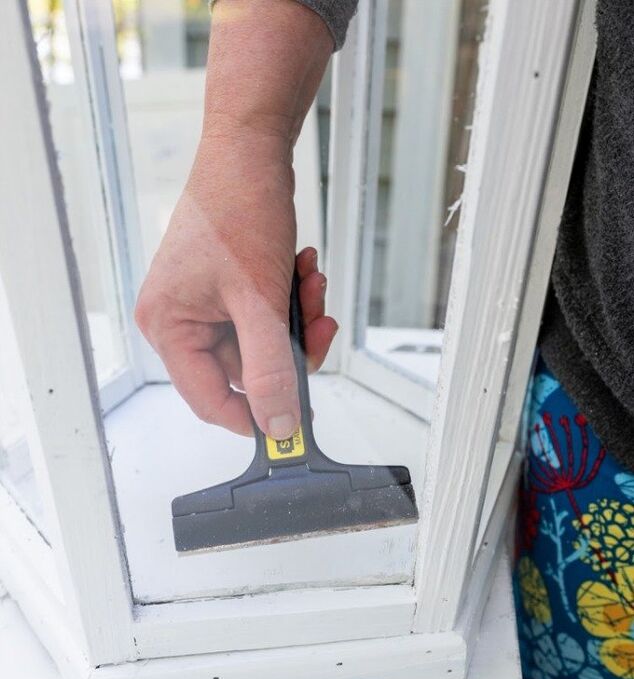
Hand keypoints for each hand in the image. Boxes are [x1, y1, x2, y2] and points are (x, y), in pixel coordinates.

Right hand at [134, 131, 337, 438]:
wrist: (251, 151)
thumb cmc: (240, 210)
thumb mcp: (261, 302)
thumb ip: (270, 370)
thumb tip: (278, 424)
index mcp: (169, 326)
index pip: (210, 399)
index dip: (254, 413)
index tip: (295, 420)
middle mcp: (179, 319)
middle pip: (245, 370)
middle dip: (289, 346)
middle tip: (316, 320)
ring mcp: (202, 304)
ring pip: (263, 343)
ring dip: (295, 320)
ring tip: (309, 283)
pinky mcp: (225, 289)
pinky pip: (265, 316)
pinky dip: (290, 301)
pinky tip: (302, 270)